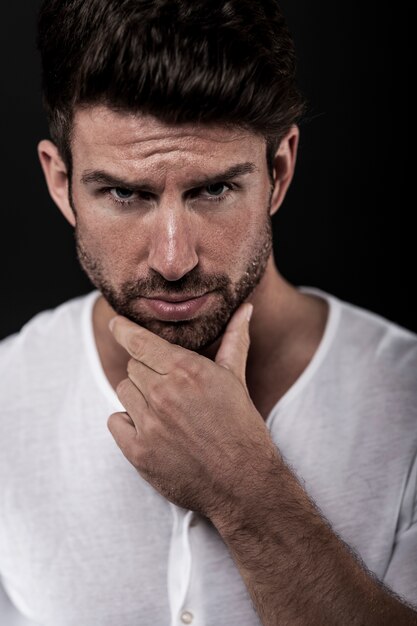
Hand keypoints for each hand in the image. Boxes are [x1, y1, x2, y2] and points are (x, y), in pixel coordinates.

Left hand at [107, 303, 276, 518]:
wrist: (243, 482)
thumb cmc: (241, 427)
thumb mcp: (236, 378)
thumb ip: (235, 339)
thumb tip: (245, 308)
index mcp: (187, 371)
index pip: (140, 341)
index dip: (124, 330)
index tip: (115, 324)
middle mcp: (164, 393)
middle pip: (133, 367)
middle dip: (148, 373)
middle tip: (171, 390)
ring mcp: (150, 424)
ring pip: (124, 391)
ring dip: (139, 397)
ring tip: (166, 412)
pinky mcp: (139, 452)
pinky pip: (116, 421)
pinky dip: (128, 423)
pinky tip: (153, 431)